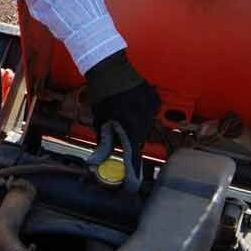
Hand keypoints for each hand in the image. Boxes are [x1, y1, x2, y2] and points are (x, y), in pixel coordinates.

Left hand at [85, 50, 159, 191]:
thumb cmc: (102, 93)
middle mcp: (146, 117)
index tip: (133, 184)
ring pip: (144, 126)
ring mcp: (153, 106)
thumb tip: (96, 163)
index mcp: (131, 125)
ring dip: (134, 126)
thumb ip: (103, 143)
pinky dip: (140, 114)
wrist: (110, 65)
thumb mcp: (100, 119)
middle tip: (119, 136)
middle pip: (139, 139)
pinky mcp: (154, 98)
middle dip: (129, 142)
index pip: (134, 154)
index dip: (133, 171)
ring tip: (121, 113)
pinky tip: (129, 104)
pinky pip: (148, 113)